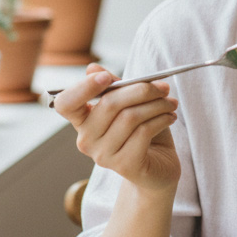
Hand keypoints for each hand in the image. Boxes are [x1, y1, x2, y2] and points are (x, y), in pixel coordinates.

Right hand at [52, 63, 180, 192]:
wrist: (159, 167)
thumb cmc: (143, 132)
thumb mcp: (130, 105)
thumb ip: (114, 87)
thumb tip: (93, 68)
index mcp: (82, 121)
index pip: (66, 103)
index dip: (83, 88)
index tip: (107, 77)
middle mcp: (86, 140)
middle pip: (109, 104)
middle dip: (141, 89)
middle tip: (163, 86)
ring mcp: (103, 155)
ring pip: (130, 117)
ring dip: (157, 105)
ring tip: (171, 103)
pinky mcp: (124, 165)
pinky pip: (143, 132)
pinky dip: (161, 119)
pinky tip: (170, 117)